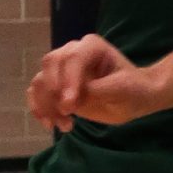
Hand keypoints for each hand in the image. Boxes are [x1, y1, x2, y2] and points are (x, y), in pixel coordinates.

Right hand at [27, 34, 156, 130]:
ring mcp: (62, 68)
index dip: (68, 81)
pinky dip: (39, 108)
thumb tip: (68, 100)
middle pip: (50, 65)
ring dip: (46, 105)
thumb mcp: (122, 89)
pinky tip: (50, 124)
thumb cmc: (133, 90)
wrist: (135, 98)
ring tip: (65, 125)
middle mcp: (72, 52)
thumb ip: (97, 90)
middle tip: (68, 116)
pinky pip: (36, 93)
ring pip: (40, 81)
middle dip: (54, 93)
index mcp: (91, 46)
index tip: (70, 107)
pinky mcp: (56, 85)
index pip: (72, 58)